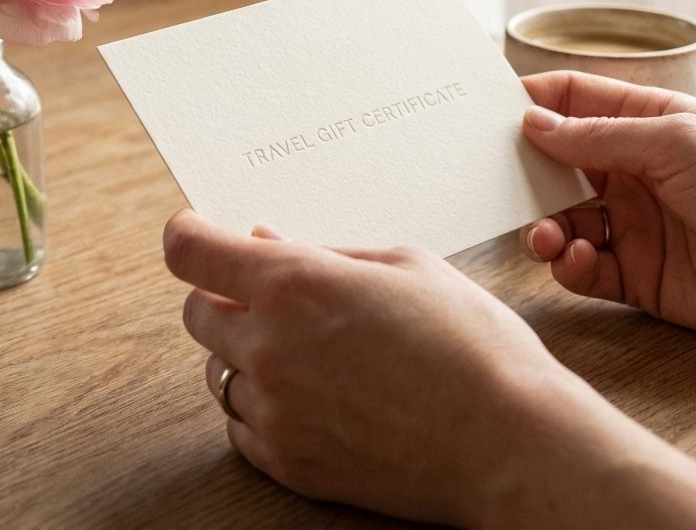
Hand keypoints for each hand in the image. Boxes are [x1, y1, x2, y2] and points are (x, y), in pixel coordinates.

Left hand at [163, 209, 574, 526]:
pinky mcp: (288, 464)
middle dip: (221, 295)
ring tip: (310, 349)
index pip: (190, 252)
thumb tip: (265, 242)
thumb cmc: (471, 342)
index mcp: (295, 284)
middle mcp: (269, 348)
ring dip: (245, 353)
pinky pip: (241, 425)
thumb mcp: (406, 266)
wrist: (510, 443)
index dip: (186, 235)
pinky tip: (313, 394)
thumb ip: (324, 253)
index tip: (194, 232)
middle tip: (272, 293)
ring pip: (217, 372)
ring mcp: (275, 412)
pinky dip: (262, 405)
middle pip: (195, 313)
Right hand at [519, 71, 695, 348]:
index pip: (576, 102)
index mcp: (647, 125)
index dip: (533, 102)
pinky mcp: (638, 276)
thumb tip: (533, 123)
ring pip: (562, 220)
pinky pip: (583, 269)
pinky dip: (570, 265)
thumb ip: (599, 137)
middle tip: (496, 182)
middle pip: (557, 165)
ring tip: (546, 237)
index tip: (487, 110)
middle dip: (524, 173)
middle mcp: (635, 172)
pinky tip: (580, 260)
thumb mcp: (675, 143)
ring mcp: (635, 225)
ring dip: (543, 226)